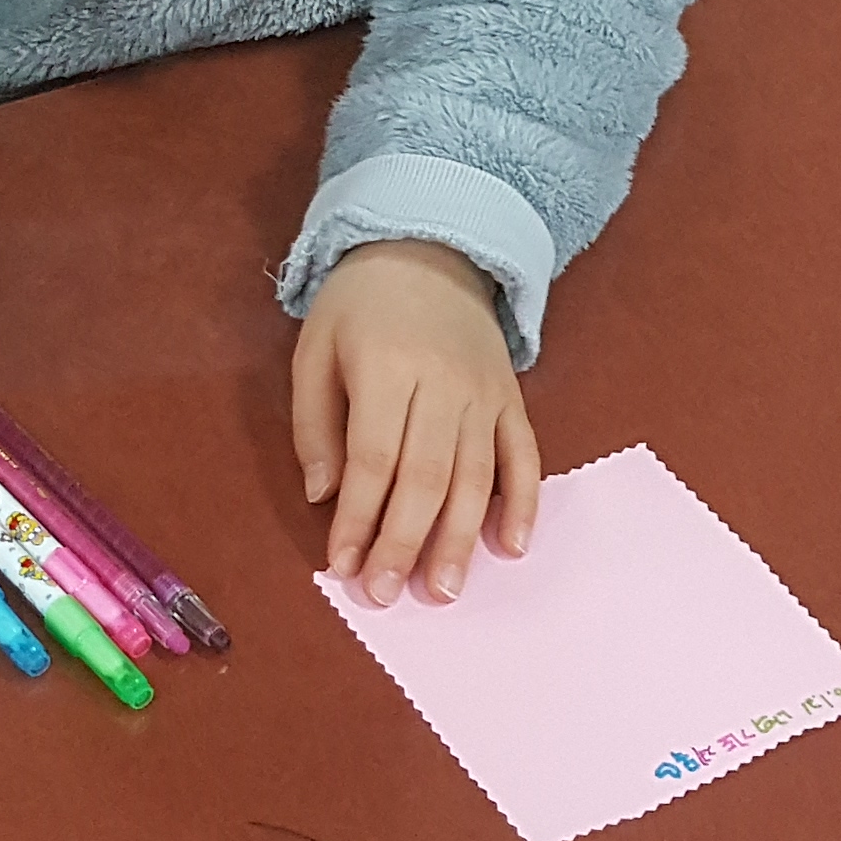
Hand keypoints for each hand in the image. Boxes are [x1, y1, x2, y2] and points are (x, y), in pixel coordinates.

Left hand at [291, 240, 540, 606]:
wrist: (431, 245)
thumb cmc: (360, 306)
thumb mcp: (314, 349)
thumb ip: (315, 424)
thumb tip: (323, 496)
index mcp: (385, 366)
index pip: (373, 458)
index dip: (359, 518)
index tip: (343, 566)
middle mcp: (442, 382)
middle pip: (426, 476)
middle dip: (405, 542)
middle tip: (387, 594)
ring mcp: (484, 392)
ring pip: (476, 476)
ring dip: (460, 539)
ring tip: (444, 591)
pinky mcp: (512, 397)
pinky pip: (525, 455)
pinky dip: (524, 502)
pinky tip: (512, 546)